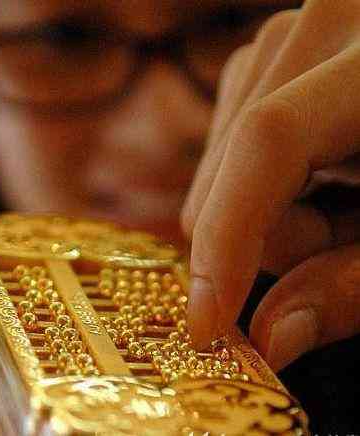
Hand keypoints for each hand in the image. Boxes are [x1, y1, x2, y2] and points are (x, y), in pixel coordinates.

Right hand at [182, 0, 359, 370]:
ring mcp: (274, 43)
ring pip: (215, 172)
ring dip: (268, 215)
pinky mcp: (257, 63)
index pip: (268, 143)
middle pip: (228, 178)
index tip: (209, 324)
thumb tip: (271, 341)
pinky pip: (221, 151)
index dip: (231, 238)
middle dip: (274, 239)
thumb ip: (353, 288)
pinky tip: (311, 171)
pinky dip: (257, 187)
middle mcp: (308, 31)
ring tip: (337, 196)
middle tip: (340, 236)